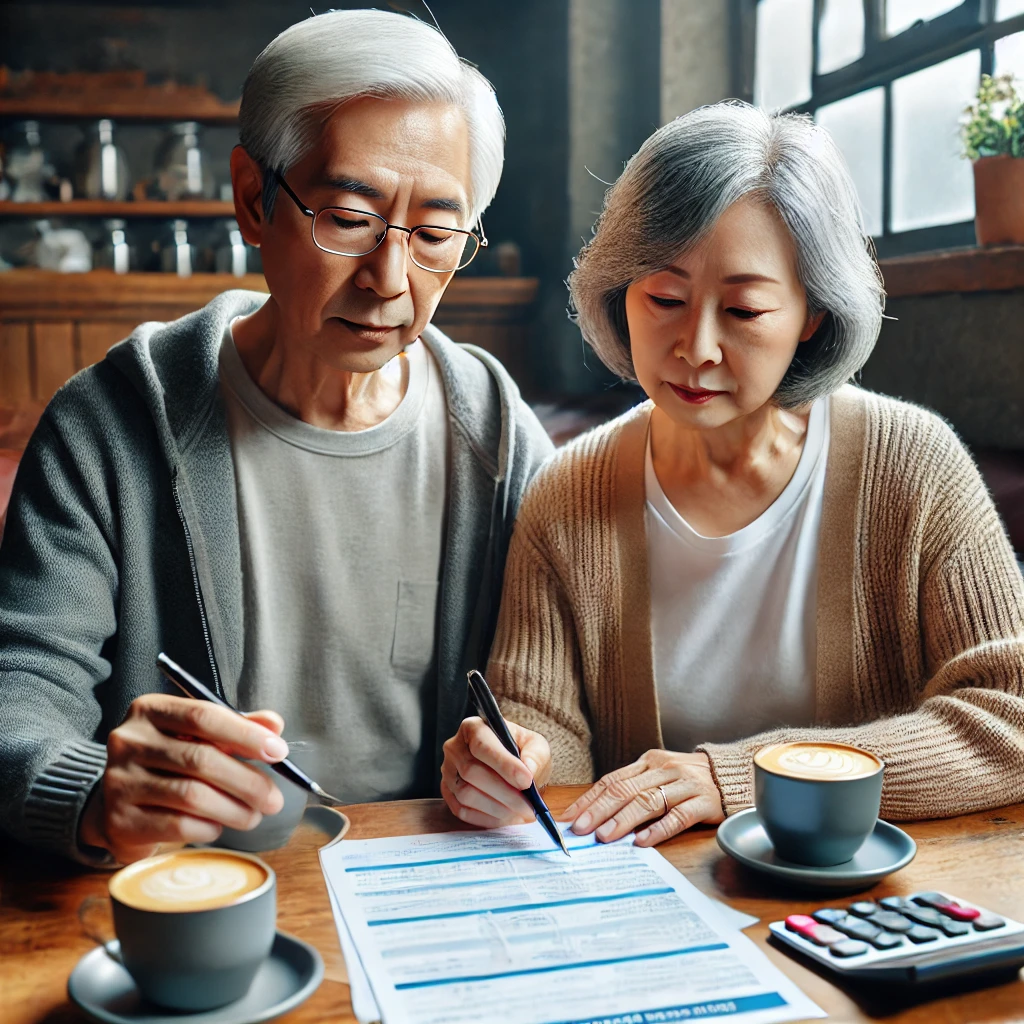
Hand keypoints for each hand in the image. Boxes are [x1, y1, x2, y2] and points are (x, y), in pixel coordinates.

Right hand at [78, 693, 289, 863]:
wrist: (118, 805)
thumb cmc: (168, 763)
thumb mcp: (200, 736)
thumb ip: (236, 726)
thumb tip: (274, 726)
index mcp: (150, 710)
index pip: (204, 716)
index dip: (246, 734)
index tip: (278, 752)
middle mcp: (128, 741)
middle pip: (201, 759)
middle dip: (247, 781)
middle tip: (273, 799)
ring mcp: (119, 781)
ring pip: (192, 795)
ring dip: (233, 809)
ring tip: (253, 816)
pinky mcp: (119, 821)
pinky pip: (177, 825)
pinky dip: (208, 828)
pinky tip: (217, 827)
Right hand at [441, 716, 551, 827]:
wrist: (511, 770)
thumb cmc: (521, 753)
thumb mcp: (536, 746)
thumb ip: (535, 755)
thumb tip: (528, 769)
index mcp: (474, 728)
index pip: (482, 745)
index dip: (503, 764)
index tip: (526, 781)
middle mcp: (455, 748)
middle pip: (471, 771)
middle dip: (504, 792)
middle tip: (528, 805)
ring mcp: (448, 772)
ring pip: (466, 793)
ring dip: (496, 807)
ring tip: (519, 812)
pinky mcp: (448, 794)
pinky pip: (462, 811)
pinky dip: (486, 818)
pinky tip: (505, 817)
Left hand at [565, 749, 723, 846]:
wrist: (736, 774)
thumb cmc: (690, 780)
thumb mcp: (660, 775)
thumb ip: (635, 789)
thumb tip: (596, 815)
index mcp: (648, 761)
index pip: (611, 780)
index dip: (588, 800)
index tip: (568, 818)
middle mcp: (664, 769)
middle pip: (624, 790)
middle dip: (598, 811)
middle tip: (579, 829)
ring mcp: (685, 784)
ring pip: (647, 801)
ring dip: (622, 821)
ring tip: (604, 837)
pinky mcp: (704, 802)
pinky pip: (678, 816)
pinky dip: (658, 829)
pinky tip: (642, 841)